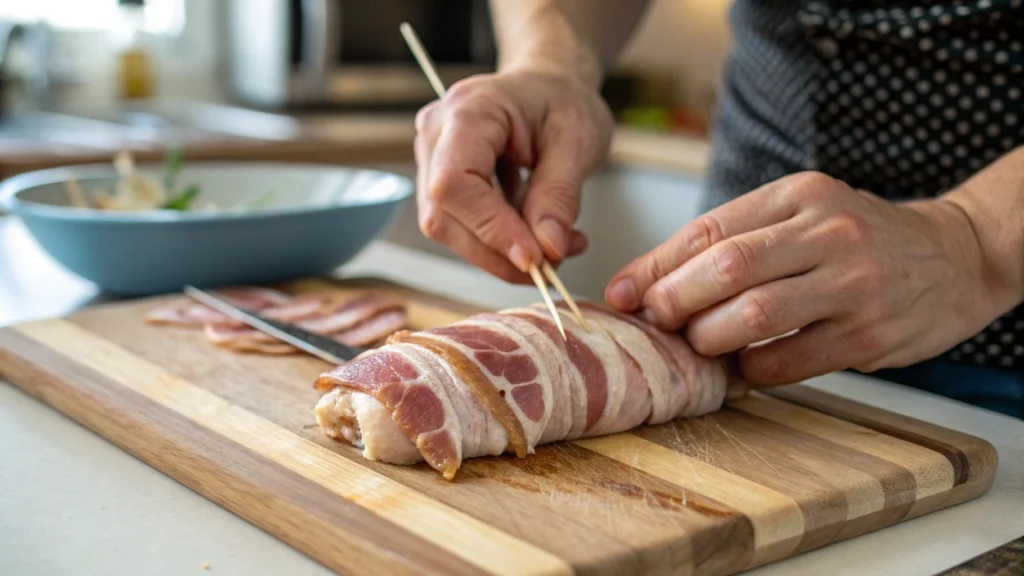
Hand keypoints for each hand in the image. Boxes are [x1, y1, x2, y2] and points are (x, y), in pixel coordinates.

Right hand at [413, 69, 612, 282]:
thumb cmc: (562, 100)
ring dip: (501, 253)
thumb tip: (548, 249)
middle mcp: (436, 134)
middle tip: (552, 264)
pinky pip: (461, 226)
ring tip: (555, 246)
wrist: (548, 85)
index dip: (490, 229)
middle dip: (498, 252)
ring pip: (449, 229)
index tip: (534, 257)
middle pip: (444, 216)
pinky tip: (538, 235)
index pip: (456, 183)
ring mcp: (432, 158)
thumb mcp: (578, 141)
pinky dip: (500, 243)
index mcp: (469, 111)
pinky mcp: (442, 182)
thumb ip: (560, 196)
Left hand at [605, 171, 1004, 386]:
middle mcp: (827, 232)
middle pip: (726, 269)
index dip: (655, 266)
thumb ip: (734, 240)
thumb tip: (645, 283)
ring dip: (709, 339)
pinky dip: (752, 369)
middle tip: (656, 323)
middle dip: (674, 302)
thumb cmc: (856, 239)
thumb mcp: (801, 215)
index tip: (623, 293)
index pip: (708, 229)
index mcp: (799, 195)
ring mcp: (853, 283)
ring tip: (699, 345)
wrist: (954, 257)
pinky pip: (789, 361)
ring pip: (754, 315)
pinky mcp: (870, 334)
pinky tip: (744, 366)